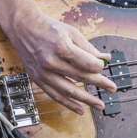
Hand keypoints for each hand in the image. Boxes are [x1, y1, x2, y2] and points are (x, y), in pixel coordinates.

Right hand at [0, 0, 116, 114]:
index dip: (100, 66)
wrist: (24, 28)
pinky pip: (55, 95)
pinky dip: (68, 104)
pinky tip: (80, 109)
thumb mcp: (72, 32)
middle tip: (112, 88)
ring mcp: (43, 73)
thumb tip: (105, 58)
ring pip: (68, 91)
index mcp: (62, 48)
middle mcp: (52, 62)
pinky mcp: (38, 79)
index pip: (87, 63)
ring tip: (99, 105)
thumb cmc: (49, 28)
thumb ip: (89, 47)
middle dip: (99, 84)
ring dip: (86, 100)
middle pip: (80, 77)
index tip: (105, 66)